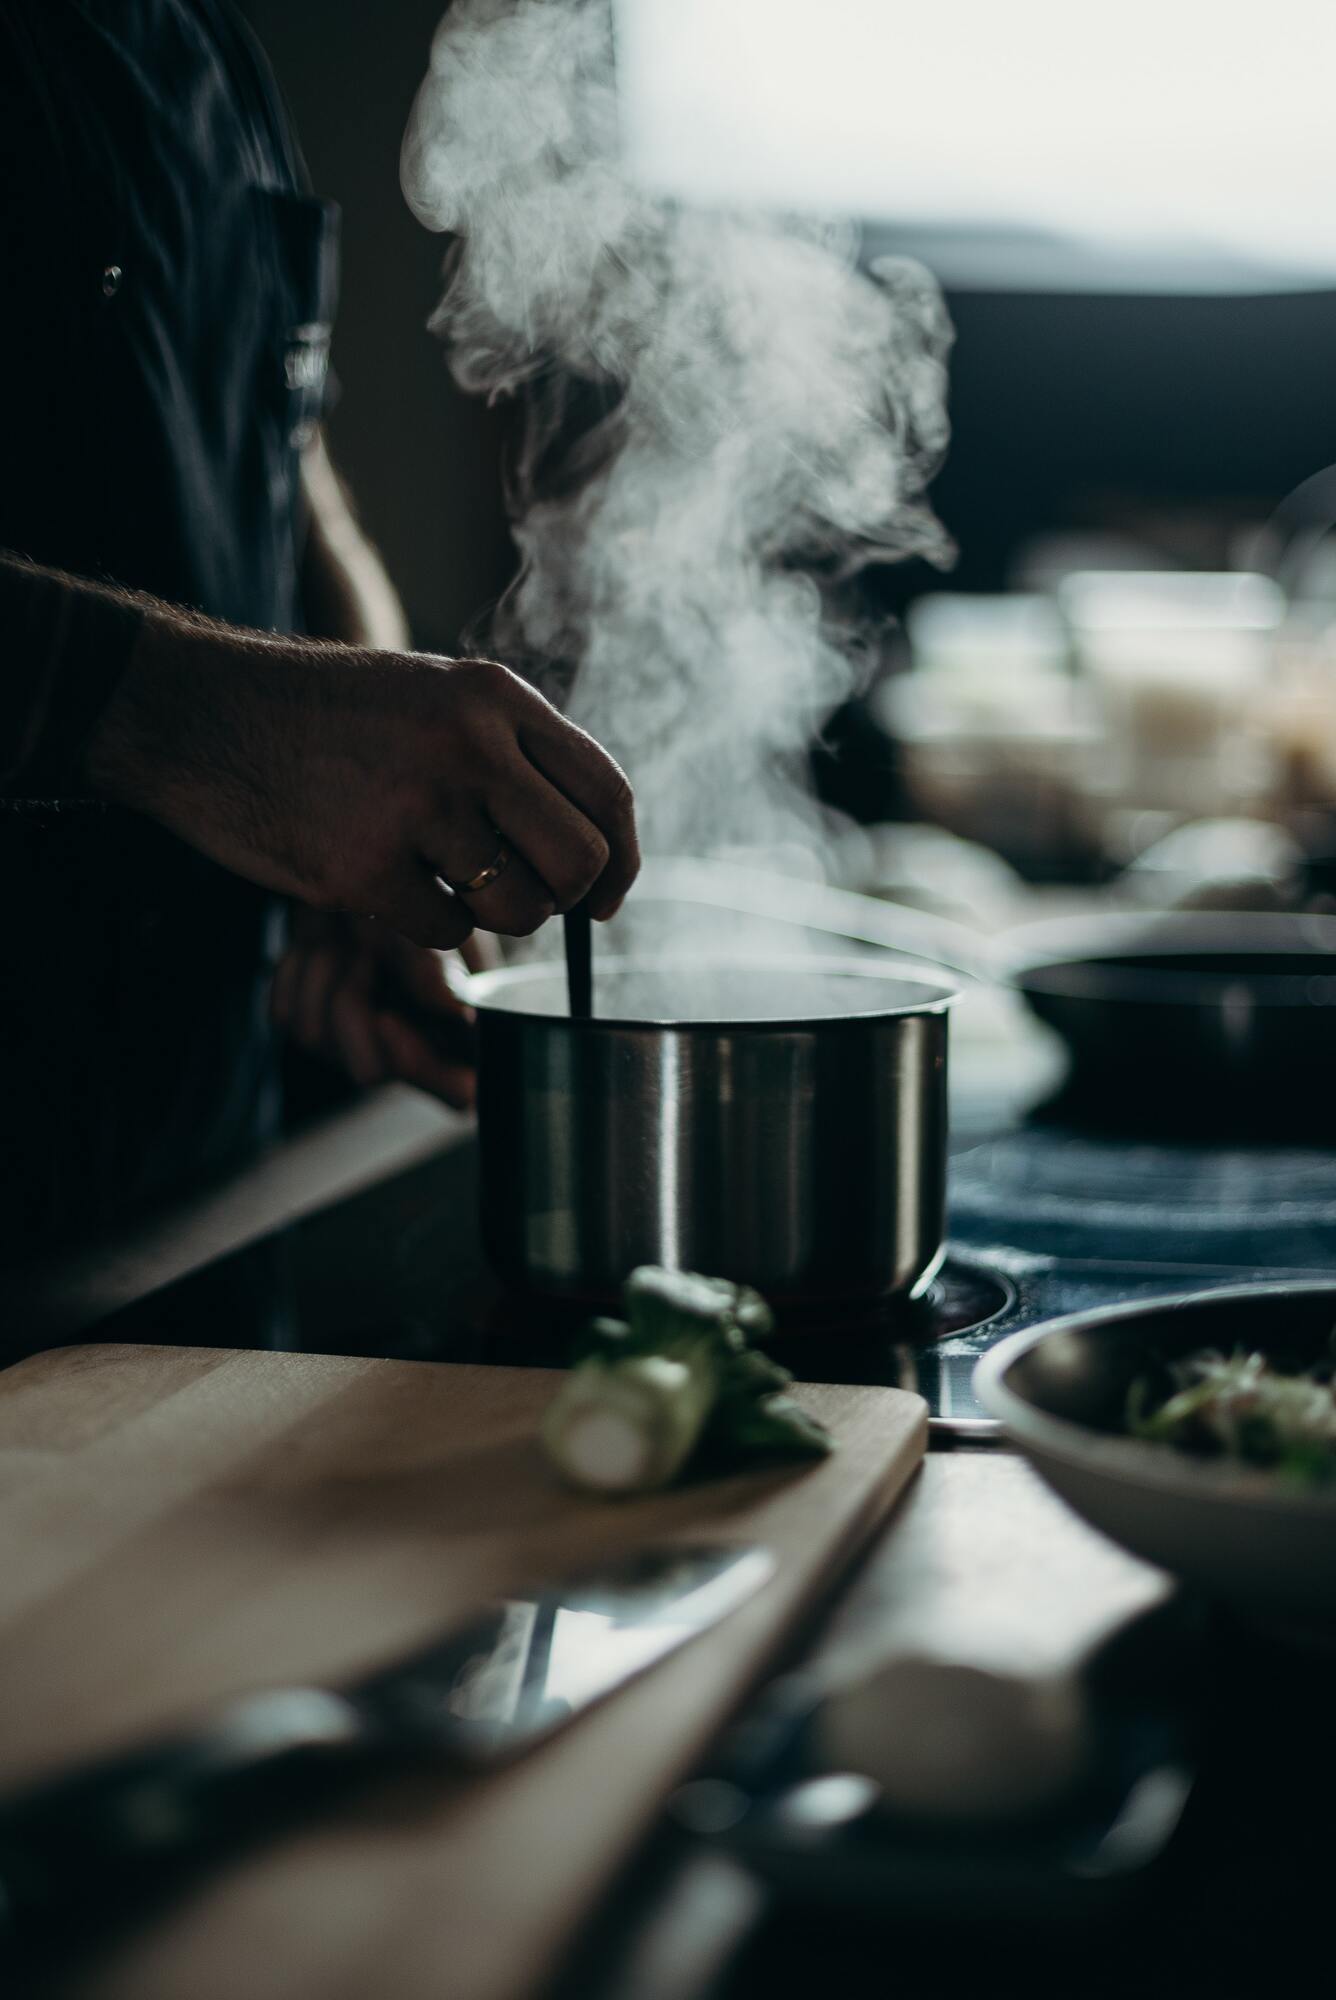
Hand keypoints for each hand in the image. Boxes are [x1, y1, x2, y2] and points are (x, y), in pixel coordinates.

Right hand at [85, 618, 638, 949]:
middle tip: (528, 901)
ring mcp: (415, 808)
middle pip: (580, 862)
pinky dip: (425, 926)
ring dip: (493, 917)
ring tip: (444, 881)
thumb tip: (594, 842)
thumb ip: (512, 750)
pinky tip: (385, 883)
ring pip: (519, 909)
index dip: (623, 860)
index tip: (608, 898)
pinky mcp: (362, 868)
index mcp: (494, 697)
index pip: (607, 792)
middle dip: (565, 900)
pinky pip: (445, 934)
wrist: (200, 714)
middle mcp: (468, 746)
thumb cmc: (323, 715)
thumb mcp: (433, 695)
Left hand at [271, 910, 490, 1107]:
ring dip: (325, 971)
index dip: (425, 1070)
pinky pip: (285, 1013)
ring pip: (316, 1038)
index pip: (458, 1091)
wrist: (364, 869)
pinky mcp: (311, 1024)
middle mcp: (408, 1050)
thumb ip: (439, 975)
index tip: (391, 1018)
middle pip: (369, 1072)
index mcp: (461, 1036)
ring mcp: (354, 1044)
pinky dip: (296, 968)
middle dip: (356, 1004)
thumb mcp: (434, 924)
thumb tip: (461, 1017)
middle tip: (366, 952)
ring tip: (347, 933)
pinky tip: (319, 941)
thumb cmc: (417, 896)